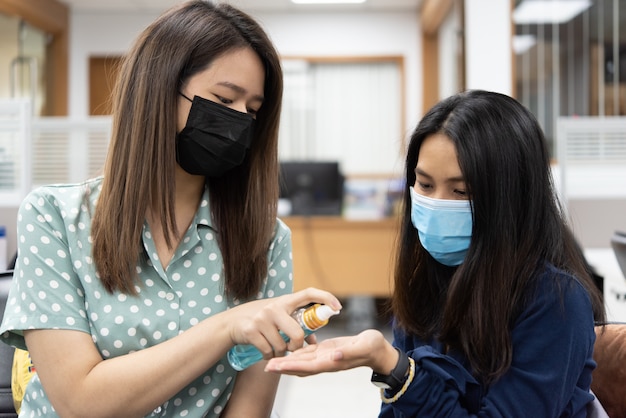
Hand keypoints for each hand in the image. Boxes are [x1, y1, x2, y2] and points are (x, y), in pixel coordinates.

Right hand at [226, 287, 341, 359]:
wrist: (232, 322)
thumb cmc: (261, 318)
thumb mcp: (279, 316)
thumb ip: (296, 324)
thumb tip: (313, 340)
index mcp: (285, 301)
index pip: (309, 293)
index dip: (326, 298)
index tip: (338, 307)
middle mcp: (274, 307)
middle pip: (297, 333)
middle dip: (297, 346)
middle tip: (293, 348)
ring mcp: (262, 319)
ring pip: (282, 346)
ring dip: (281, 353)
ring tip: (275, 348)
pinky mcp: (251, 331)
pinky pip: (269, 352)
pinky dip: (270, 356)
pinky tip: (266, 352)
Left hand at [264, 329, 394, 375]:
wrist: (378, 350)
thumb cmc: (372, 347)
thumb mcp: (363, 346)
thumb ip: (349, 352)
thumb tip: (334, 356)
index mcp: (333, 362)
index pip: (308, 366)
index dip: (291, 367)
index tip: (276, 366)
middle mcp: (326, 362)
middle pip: (300, 367)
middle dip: (283, 367)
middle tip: (266, 366)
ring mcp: (325, 357)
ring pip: (302, 361)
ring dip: (286, 361)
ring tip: (271, 360)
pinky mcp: (326, 350)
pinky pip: (308, 354)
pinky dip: (296, 354)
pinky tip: (287, 350)